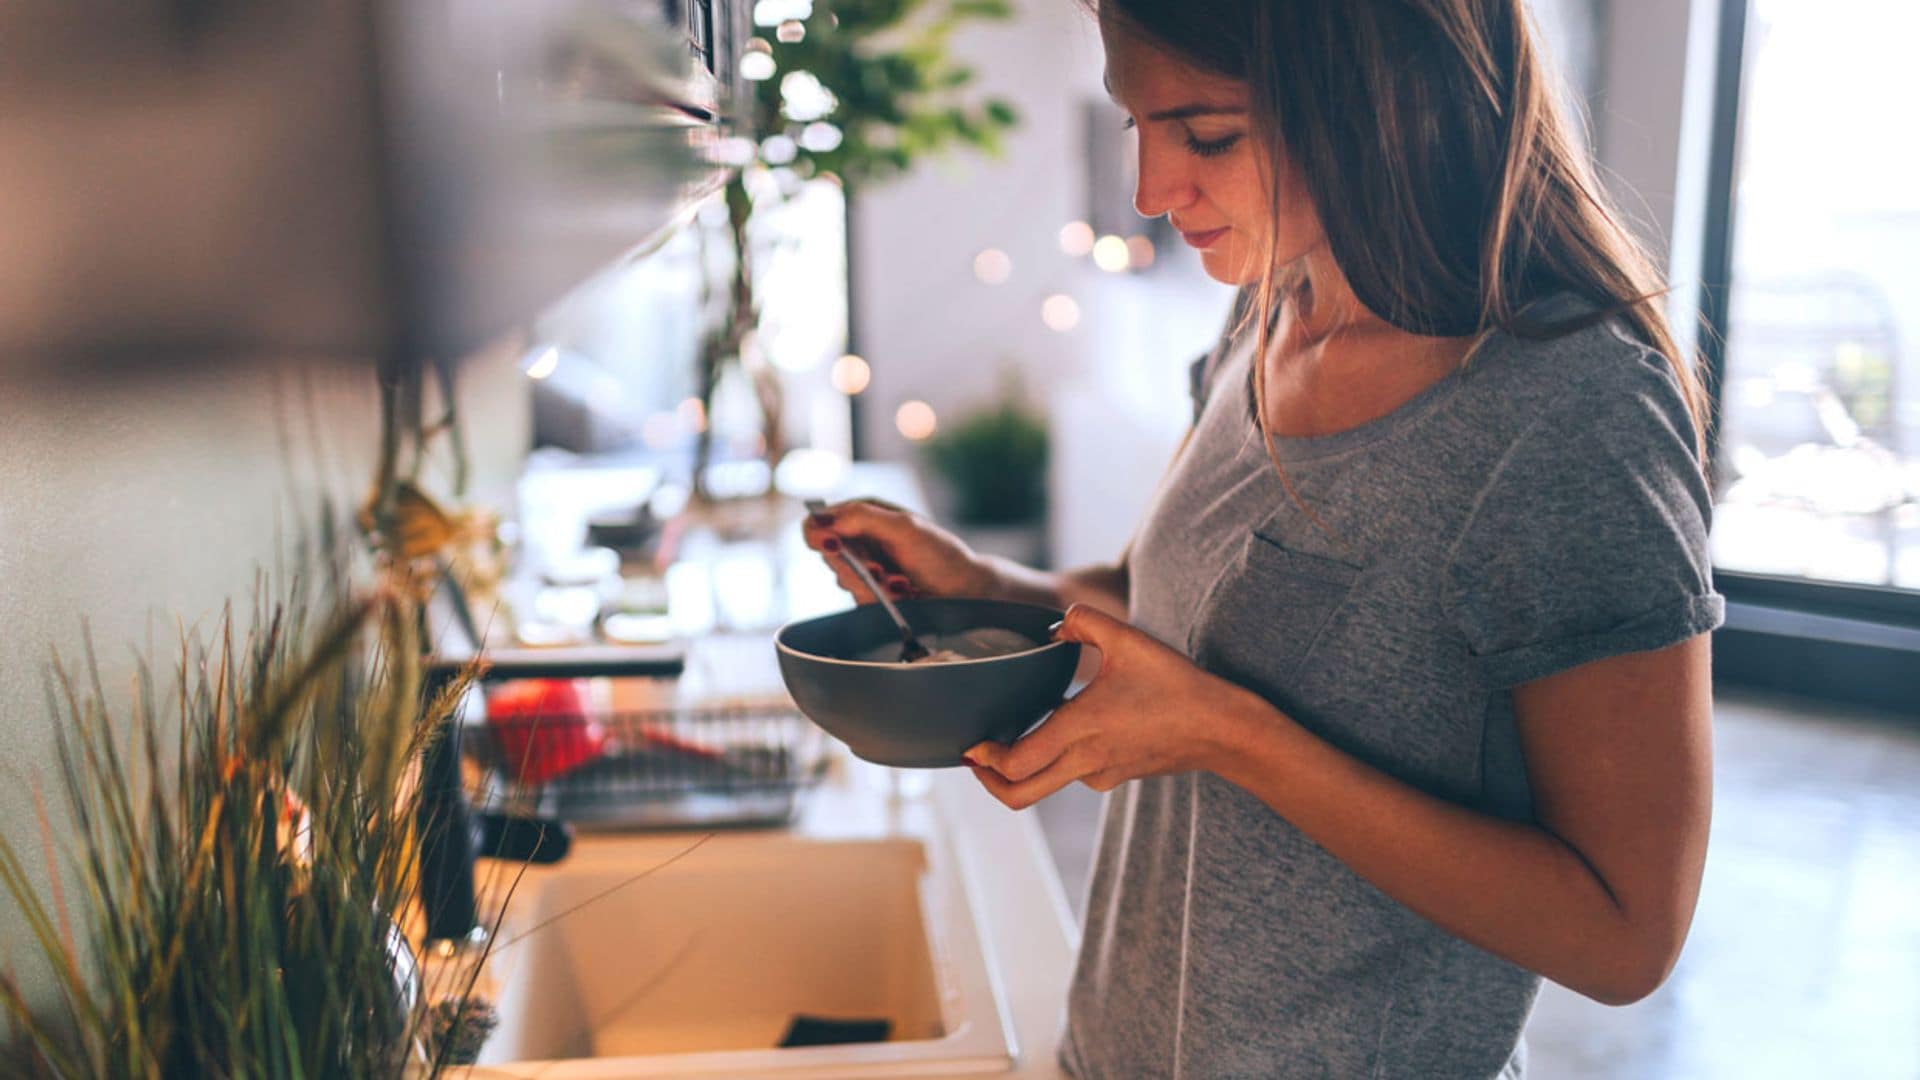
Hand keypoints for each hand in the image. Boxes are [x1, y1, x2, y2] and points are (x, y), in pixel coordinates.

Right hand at [801, 497, 1001, 603]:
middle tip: (880, 571)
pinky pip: (859, 599)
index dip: (818, 534)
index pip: (819, 521)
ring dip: (872, 584)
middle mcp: (860, 539)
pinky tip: (904, 593)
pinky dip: (882, 599)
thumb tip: (823, 520)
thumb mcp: (904, 527)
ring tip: (901, 583)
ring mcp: (865, 568)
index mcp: (864, 514)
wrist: (966, 591)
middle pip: (827, 554)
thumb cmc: (942, 554)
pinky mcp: (871, 594)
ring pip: (843, 579)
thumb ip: (862, 518)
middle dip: (855, 566)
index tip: (833, 546)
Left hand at [963, 604, 1259, 809]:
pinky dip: (1054, 758)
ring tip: (1013, 733)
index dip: (985, 760)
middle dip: (989, 781)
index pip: (1014, 764)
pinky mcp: (1115, 776)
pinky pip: (1071, 775)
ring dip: (1022, 767)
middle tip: (976, 756)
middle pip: (1019, 794)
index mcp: (1080, 730)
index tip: (972, 743)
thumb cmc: (1177, 685)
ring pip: (1044, 785)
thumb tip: (1055, 623)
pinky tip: (1061, 725)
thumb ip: (1084, 620)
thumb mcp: (1129, 640)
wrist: (1222, 728)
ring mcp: (1100, 774)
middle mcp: (1085, 761)